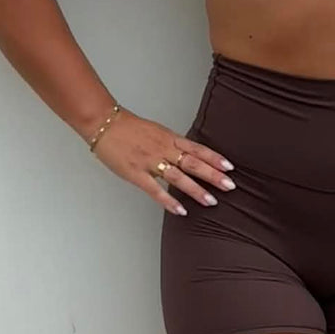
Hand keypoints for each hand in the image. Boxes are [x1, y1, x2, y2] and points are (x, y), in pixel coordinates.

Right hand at [89, 110, 235, 215]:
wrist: (104, 123)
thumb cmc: (128, 127)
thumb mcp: (156, 130)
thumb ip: (171, 143)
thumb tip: (188, 155)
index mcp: (169, 138)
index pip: (197, 148)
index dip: (214, 158)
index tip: (230, 167)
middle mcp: (163, 149)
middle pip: (193, 163)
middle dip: (213, 175)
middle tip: (230, 185)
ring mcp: (150, 161)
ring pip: (178, 177)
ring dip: (196, 190)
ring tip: (211, 201)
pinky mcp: (136, 173)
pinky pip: (155, 189)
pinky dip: (169, 200)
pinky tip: (181, 210)